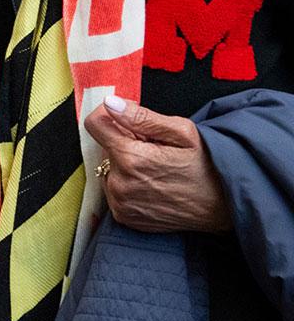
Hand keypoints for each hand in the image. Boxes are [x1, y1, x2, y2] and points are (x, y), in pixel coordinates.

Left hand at [84, 95, 231, 233]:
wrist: (226, 206)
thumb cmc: (208, 165)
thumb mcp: (182, 132)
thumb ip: (141, 117)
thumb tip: (110, 103)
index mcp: (131, 158)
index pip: (94, 124)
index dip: (110, 116)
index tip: (127, 119)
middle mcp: (120, 183)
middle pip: (105, 147)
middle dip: (124, 142)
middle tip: (154, 149)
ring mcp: (121, 203)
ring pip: (108, 169)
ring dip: (124, 164)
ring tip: (156, 169)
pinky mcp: (125, 217)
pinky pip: (114, 190)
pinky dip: (127, 184)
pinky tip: (152, 185)